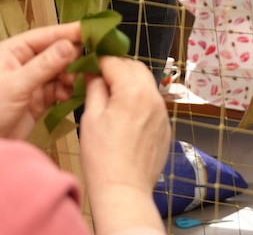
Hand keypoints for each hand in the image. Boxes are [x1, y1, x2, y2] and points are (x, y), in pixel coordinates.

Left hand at [0, 22, 82, 139]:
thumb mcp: (16, 86)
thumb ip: (44, 66)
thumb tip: (69, 45)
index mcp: (14, 51)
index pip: (46, 35)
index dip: (69, 32)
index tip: (93, 30)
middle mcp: (24, 62)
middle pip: (56, 52)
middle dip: (73, 56)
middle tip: (92, 61)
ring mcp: (32, 81)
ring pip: (60, 71)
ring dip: (71, 75)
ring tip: (76, 82)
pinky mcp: (38, 100)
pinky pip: (59, 89)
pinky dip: (67, 91)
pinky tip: (70, 95)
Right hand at [79, 56, 170, 234]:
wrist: (123, 191)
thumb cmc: (102, 157)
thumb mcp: (91, 117)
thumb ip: (94, 88)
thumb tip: (93, 72)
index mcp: (134, 91)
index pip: (114, 62)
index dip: (98, 62)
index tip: (87, 66)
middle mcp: (153, 98)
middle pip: (135, 68)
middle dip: (116, 69)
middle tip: (98, 80)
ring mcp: (162, 114)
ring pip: (146, 85)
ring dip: (129, 84)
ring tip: (111, 99)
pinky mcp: (165, 128)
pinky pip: (152, 104)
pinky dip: (139, 102)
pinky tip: (125, 117)